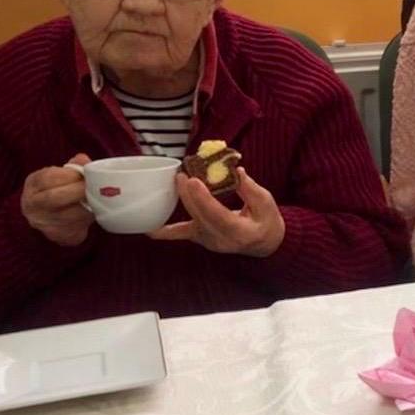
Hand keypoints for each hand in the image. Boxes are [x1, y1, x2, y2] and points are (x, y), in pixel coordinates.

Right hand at [21, 153, 93, 246]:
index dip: (69, 175)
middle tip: (95, 187)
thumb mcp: (60, 174)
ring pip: (67, 215)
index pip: (47, 178)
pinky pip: (75, 228)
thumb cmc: (59, 189)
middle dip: (78, 191)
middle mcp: (32, 204)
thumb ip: (73, 166)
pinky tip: (93, 212)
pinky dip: (87, 220)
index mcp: (33, 184)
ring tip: (97, 199)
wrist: (50, 216)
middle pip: (54, 198)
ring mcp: (42, 221)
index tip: (85, 174)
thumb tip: (84, 160)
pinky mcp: (56, 234)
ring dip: (87, 206)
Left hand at [149, 168, 285, 256]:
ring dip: (182, 200)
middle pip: (200, 216)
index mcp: (241, 232)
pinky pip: (179, 234)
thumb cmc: (267, 222)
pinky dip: (163, 231)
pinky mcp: (199, 237)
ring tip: (177, 180)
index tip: (194, 181)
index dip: (204, 199)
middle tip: (182, 174)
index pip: (218, 216)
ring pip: (190, 220)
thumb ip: (250, 188)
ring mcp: (208, 240)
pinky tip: (148, 228)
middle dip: (189, 194)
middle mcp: (221, 240)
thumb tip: (236, 170)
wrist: (264, 243)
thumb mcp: (266, 203)